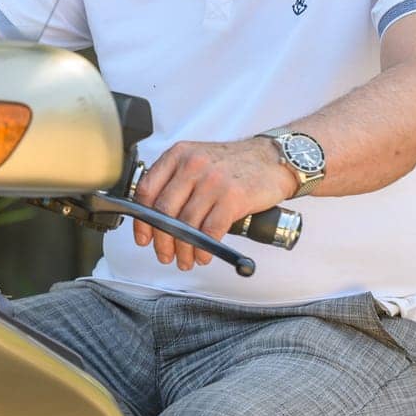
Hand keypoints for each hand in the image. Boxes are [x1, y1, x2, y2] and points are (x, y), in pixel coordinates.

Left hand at [132, 137, 297, 270]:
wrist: (273, 159)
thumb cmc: (235, 164)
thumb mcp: (197, 160)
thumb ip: (175, 181)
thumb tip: (154, 218)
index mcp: (178, 155)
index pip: (146, 190)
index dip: (141, 221)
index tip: (144, 237)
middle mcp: (192, 165)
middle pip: (164, 212)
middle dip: (162, 240)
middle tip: (165, 254)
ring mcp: (213, 181)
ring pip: (186, 225)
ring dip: (184, 249)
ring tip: (186, 260)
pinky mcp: (233, 197)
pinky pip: (210, 231)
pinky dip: (203, 249)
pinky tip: (203, 255)